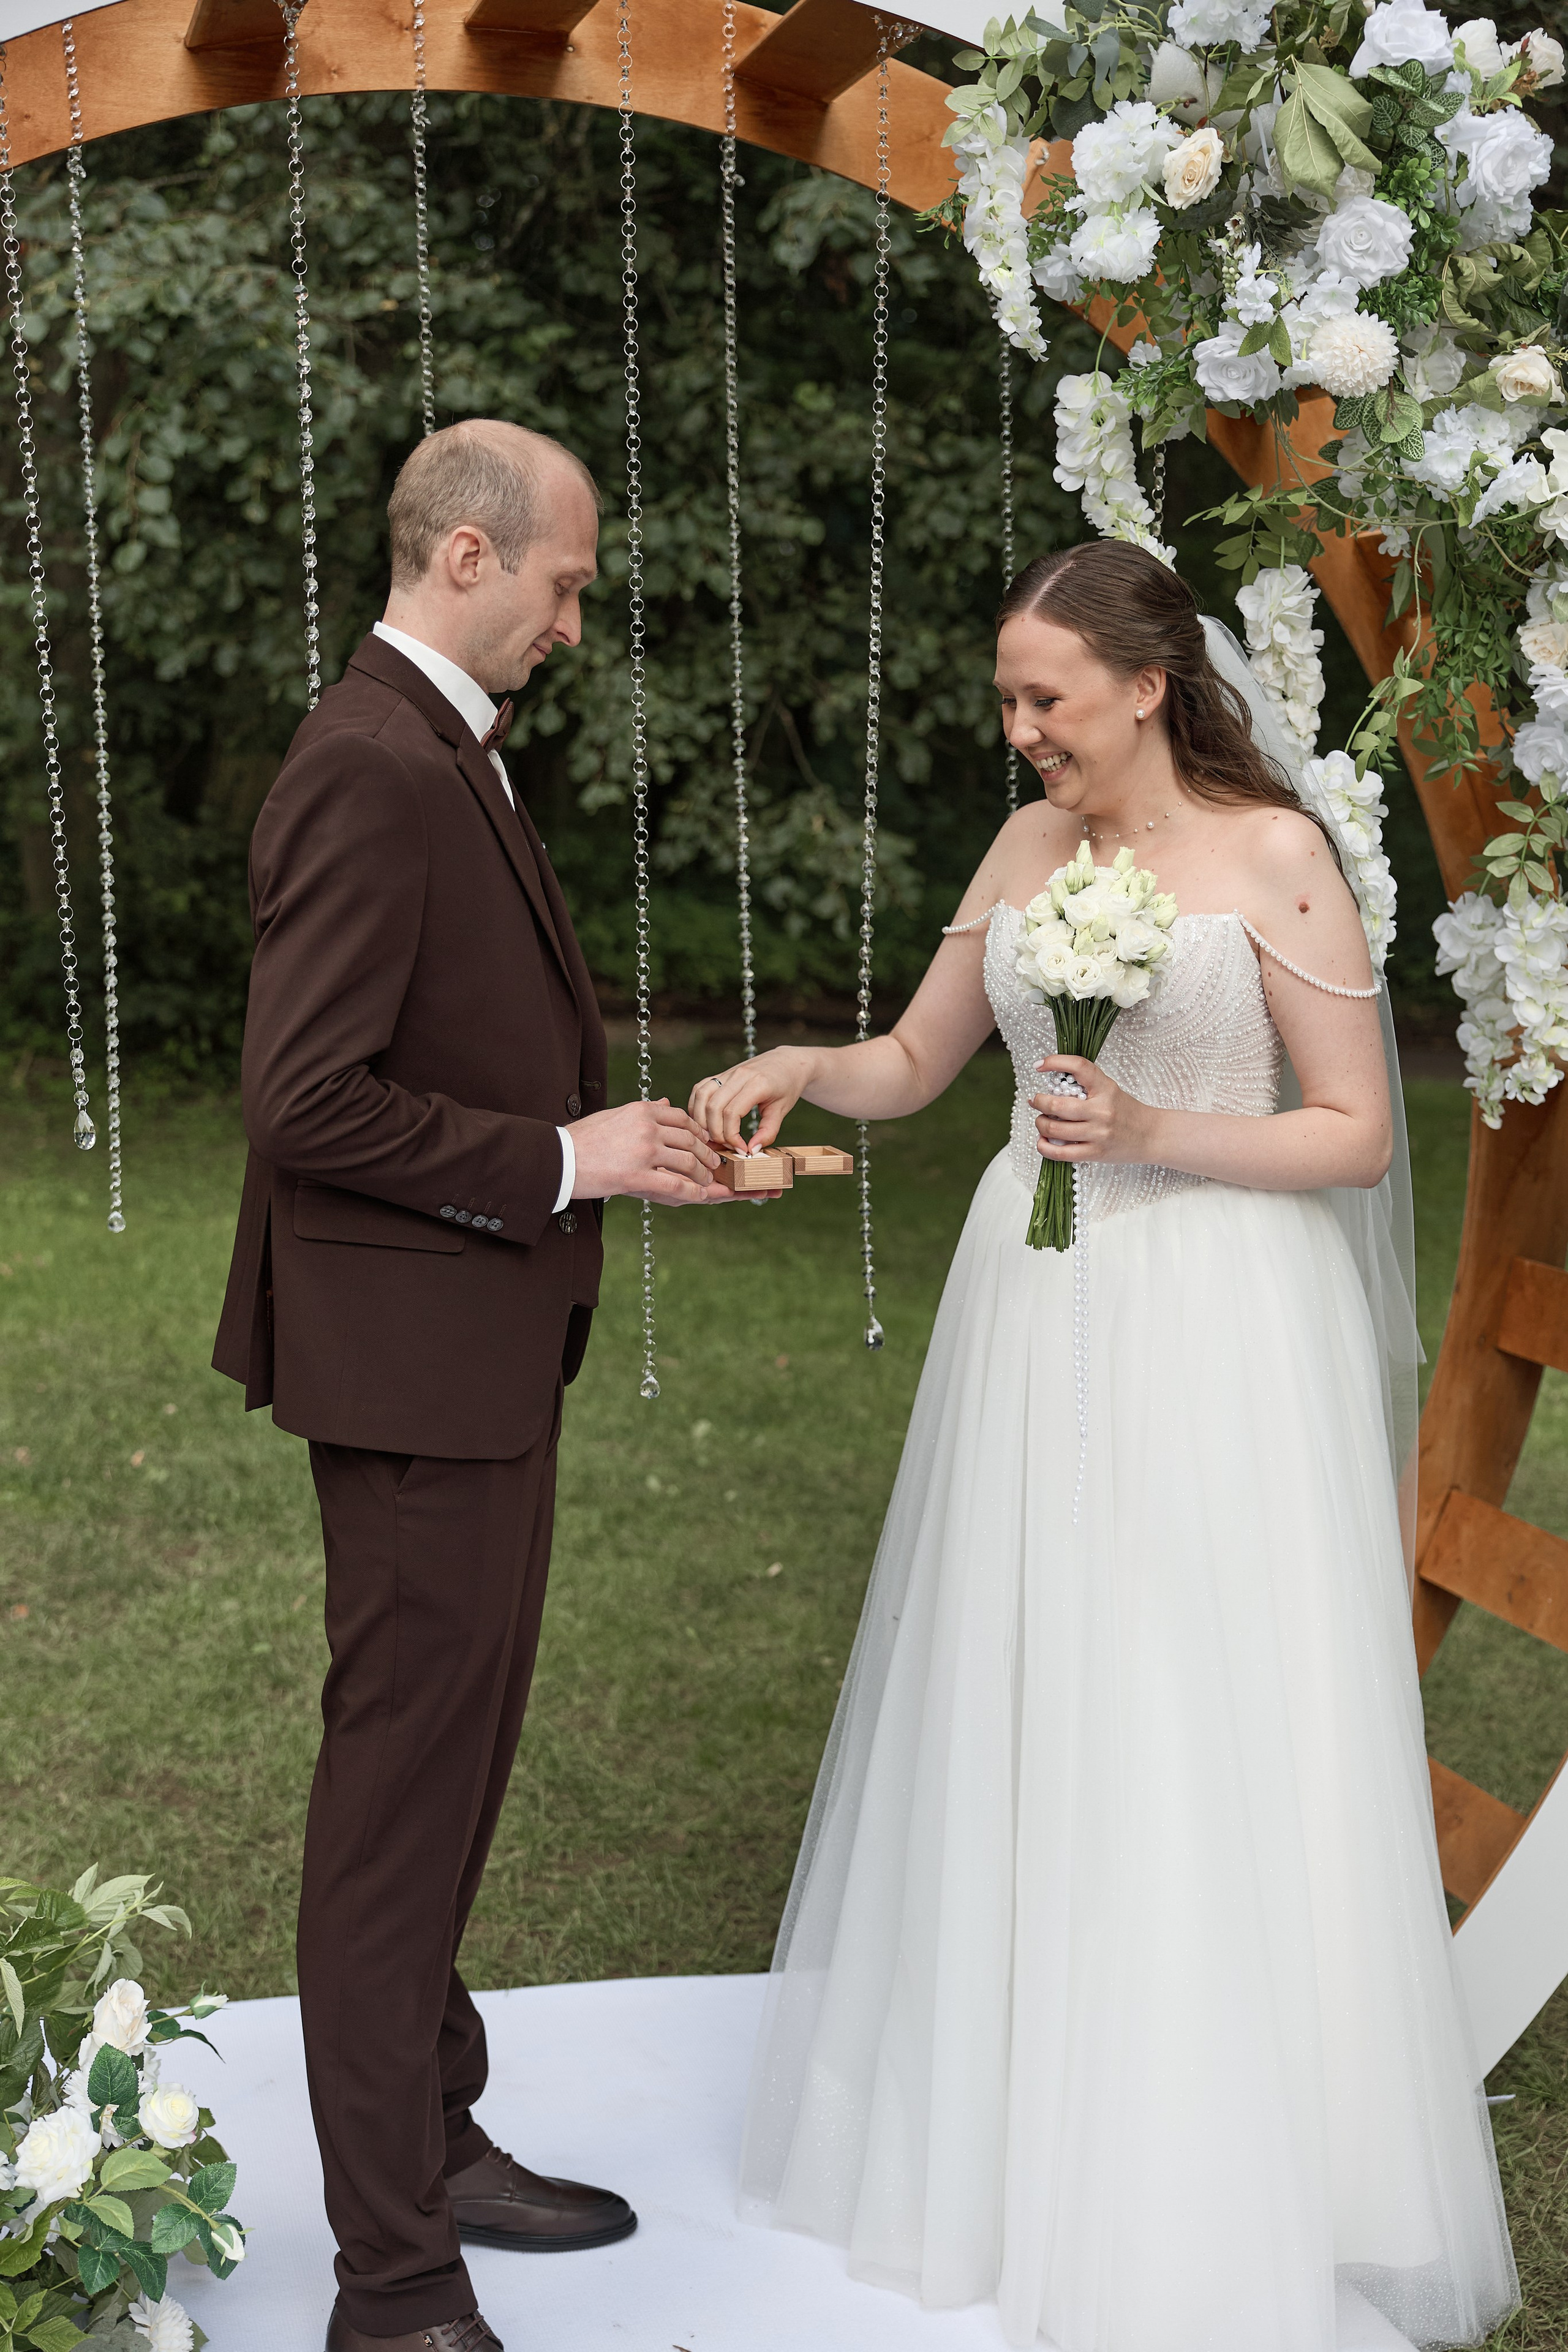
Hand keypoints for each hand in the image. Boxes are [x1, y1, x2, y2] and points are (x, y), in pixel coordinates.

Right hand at [569, 1097, 737, 1205]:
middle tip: (714, 1164)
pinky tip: (700, 1197)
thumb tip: (666, 1103)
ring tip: (707, 1182)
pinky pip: (675, 1185)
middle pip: (689, 1139)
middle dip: (706, 1153)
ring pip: (687, 1162)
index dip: (698, 1130)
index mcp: (640, 1110)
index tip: (705, 1140)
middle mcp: (646, 1128)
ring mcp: (643, 1151)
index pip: (680, 1117)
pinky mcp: (636, 1176)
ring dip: (702, 1174)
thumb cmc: (582, 1139)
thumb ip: (643, 1112)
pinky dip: (693, 1192)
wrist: (558, 1159)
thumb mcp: (614, 1116)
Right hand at [688, 1047, 816, 1152]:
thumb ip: (767, 1132)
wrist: (787, 1062)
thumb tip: (751, 1151)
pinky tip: (705, 1122)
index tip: (741, 1149)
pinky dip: (697, 1107)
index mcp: (757, 1084)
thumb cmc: (787, 1086)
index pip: (732, 1113)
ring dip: (702, 1121)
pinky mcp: (720, 1075)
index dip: (731, 1136)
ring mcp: (727, 1073)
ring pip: (702, 1097)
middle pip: (713, 1107)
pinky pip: (700, 1090)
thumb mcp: (782, 1110)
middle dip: (716, 1132)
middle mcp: (738, 1075)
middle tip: (727, 1145)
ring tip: (714, 1136)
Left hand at [1032, 1056, 1157, 1163]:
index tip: (1039, 1065)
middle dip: (1039, 1102)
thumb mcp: (1110, 1090)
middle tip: (1036, 1101)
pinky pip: (1060, 1152)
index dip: (1055, 1062)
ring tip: (1042, 1121)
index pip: (1078, 1066)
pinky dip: (1044, 1146)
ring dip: (1040, 1123)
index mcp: (1105, 1088)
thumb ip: (1086, 1086)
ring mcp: (1097, 1133)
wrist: (1151, 1136)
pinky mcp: (1094, 1153)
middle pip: (1056, 1104)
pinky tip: (1043, 1140)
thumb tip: (1051, 1087)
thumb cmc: (1127, 1112)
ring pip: (1054, 1128)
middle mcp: (1101, 1110)